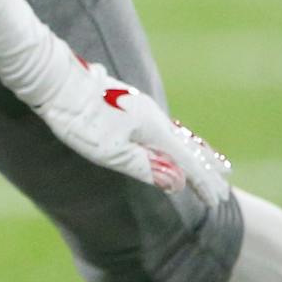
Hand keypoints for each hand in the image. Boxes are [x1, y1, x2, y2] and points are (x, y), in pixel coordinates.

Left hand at [35, 57, 230, 205]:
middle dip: (207, 167)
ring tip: (211, 160)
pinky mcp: (128, 104)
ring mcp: (141, 107)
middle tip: (225, 183)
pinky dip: (177, 137)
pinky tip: (171, 138)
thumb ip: (145, 167)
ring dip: (195, 150)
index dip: (202, 182)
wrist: (55, 81)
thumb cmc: (80, 120)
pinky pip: (162, 125)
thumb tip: (179, 183)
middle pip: (188, 146)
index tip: (217, 200)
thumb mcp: (111, 152)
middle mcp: (153, 117)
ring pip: (177, 133)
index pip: (187, 162)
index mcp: (154, 130)